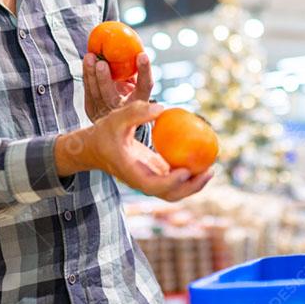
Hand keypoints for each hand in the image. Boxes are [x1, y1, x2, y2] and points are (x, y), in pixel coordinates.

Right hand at [57, 101, 212, 201]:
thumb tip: (163, 109)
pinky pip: (174, 178)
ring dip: (193, 184)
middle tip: (210, 171)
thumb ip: (136, 112)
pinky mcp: (153, 174)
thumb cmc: (104, 132)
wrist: (94, 147)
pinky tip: (201, 159)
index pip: (152, 186)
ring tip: (210, 169)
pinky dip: (188, 174)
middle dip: (191, 188)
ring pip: (174, 191)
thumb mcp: (116, 118)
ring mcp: (149, 179)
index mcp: (131, 173)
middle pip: (169, 195)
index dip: (170, 183)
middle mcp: (142, 181)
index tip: (186, 171)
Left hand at [83, 52, 153, 122]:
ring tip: (90, 57)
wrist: (118, 119)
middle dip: (104, 79)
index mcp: (139, 102)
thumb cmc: (129, 95)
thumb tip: (133, 50)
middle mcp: (121, 110)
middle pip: (110, 96)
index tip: (142, 55)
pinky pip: (87, 90)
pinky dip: (86, 75)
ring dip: (90, 74)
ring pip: (94, 93)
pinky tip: (86, 62)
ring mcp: (104, 112)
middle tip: (101, 63)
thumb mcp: (137, 86)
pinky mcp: (91, 108)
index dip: (144, 71)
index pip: (145, 86)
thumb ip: (135, 72)